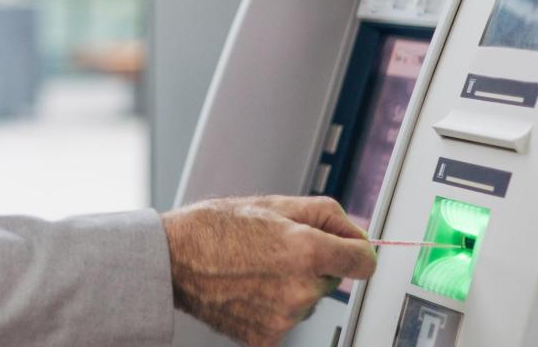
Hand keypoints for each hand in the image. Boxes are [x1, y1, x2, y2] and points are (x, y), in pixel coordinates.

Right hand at [161, 195, 376, 346]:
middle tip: (277, 250)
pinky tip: (249, 289)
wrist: (173, 259)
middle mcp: (300, 289)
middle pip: (333, 280)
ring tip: (256, 268)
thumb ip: (326, 215)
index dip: (357, 250)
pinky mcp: (266, 338)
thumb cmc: (214, 227)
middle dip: (316, 264)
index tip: (349, 250)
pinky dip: (273, 307)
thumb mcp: (273, 203)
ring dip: (293, 287)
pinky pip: (286, 321)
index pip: (365, 261)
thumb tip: (357, 233)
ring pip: (308, 301)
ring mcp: (284, 319)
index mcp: (307, 251)